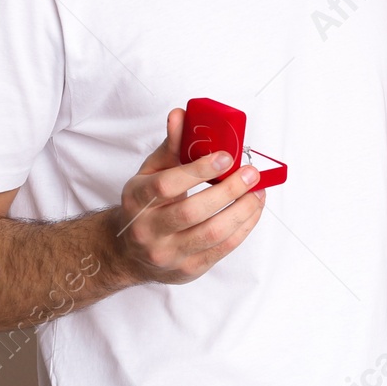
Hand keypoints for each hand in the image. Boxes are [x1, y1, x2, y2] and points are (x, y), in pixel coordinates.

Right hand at [109, 107, 265, 284]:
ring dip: (242, 211)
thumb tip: (181, 116)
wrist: (129, 253)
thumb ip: (171, 146)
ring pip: (212, 234)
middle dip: (228, 191)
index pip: (167, 185)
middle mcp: (149, 231)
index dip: (198, 170)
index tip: (225, 157)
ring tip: (257, 192)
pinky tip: (252, 210)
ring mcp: (169, 254)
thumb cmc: (145, 206)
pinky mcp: (188, 270)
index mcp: (138, 201)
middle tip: (251, 174)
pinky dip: (243, 228)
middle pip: (192, 212)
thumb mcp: (150, 174)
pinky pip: (222, 250)